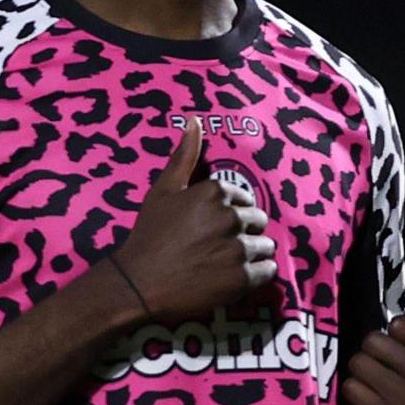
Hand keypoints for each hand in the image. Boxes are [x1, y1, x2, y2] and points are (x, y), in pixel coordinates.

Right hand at [102, 118, 271, 323]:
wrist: (137, 284)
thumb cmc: (148, 236)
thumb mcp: (162, 191)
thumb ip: (184, 157)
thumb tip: (195, 120)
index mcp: (215, 192)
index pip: (243, 198)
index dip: (229, 213)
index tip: (211, 228)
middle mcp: (231, 216)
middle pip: (257, 220)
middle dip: (243, 232)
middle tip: (217, 248)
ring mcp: (239, 248)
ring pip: (264, 245)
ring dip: (251, 254)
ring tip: (225, 265)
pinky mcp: (243, 278)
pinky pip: (267, 270)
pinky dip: (256, 275)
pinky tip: (233, 278)